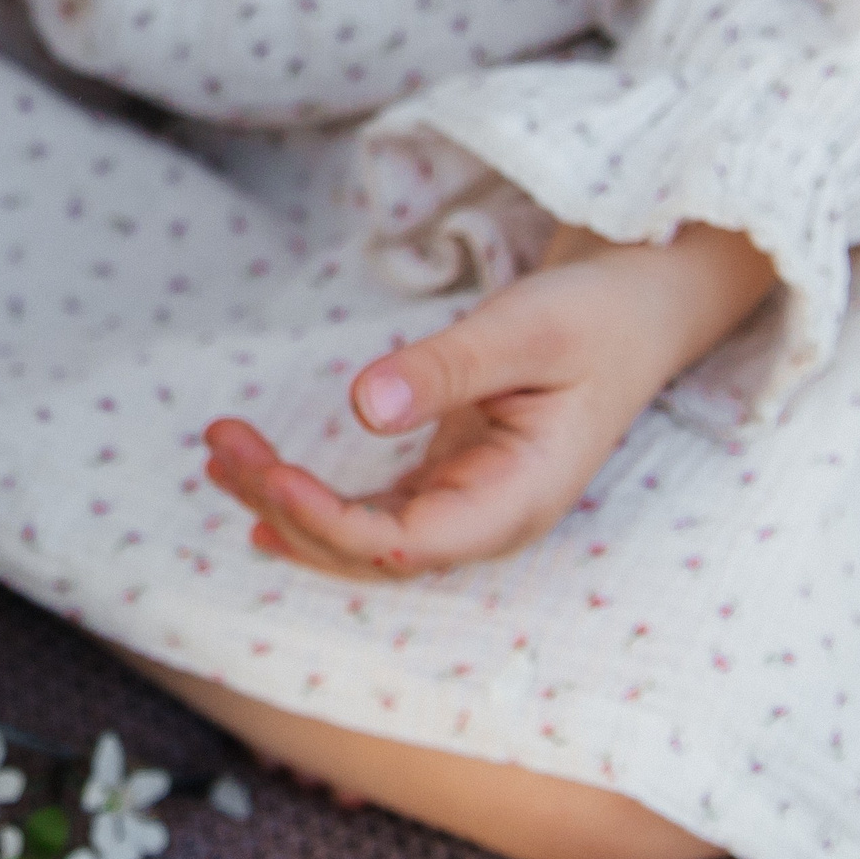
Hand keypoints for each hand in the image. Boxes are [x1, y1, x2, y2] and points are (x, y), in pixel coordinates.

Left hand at [204, 224, 776, 577]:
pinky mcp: (446, 483)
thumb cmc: (596, 314)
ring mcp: (465, 507)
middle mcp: (487, 521)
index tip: (273, 477)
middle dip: (286, 506)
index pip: (406, 547)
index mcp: (518, 501)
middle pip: (366, 551)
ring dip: (284, 502)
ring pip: (358, 535)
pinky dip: (309, 500)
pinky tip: (257, 491)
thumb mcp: (528, 327)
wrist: (639, 308)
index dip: (332, 524)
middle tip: (222, 444)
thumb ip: (449, 367)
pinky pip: (368, 513)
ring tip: (220, 454)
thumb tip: (364, 401)